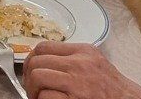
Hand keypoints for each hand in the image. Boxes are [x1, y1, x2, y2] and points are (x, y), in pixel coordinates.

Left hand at [23, 43, 140, 98]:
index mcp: (83, 52)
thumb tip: (45, 61)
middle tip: (32, 88)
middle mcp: (79, 64)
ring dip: (32, 90)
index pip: (44, 46)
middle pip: (37, 61)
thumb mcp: (95, 63)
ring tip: (38, 97)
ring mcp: (77, 82)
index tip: (31, 70)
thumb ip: (73, 59)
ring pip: (37, 76)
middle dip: (28, 76)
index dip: (32, 59)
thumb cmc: (112, 89)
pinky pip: (45, 96)